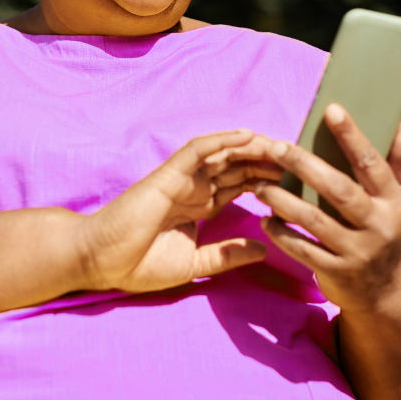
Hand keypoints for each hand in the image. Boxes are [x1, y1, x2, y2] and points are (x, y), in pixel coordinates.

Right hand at [74, 129, 282, 292]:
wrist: (101, 262)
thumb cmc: (140, 263)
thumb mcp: (195, 263)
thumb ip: (227, 254)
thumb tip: (264, 248)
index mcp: (202, 204)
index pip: (242, 184)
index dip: (268, 178)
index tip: (298, 180)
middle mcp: (196, 187)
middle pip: (239, 165)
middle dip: (267, 160)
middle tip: (299, 158)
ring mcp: (183, 178)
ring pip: (224, 153)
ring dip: (252, 146)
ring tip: (281, 144)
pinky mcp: (169, 174)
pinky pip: (198, 150)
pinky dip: (222, 140)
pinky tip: (247, 136)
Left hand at [253, 105, 400, 314]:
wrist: (385, 292)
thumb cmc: (385, 228)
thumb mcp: (395, 197)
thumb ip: (397, 158)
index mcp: (394, 200)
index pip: (371, 162)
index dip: (352, 135)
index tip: (331, 109)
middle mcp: (378, 225)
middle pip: (338, 190)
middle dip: (305, 165)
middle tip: (276, 146)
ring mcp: (357, 252)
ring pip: (315, 220)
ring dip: (284, 201)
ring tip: (260, 185)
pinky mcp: (337, 273)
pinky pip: (303, 250)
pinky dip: (281, 234)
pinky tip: (265, 220)